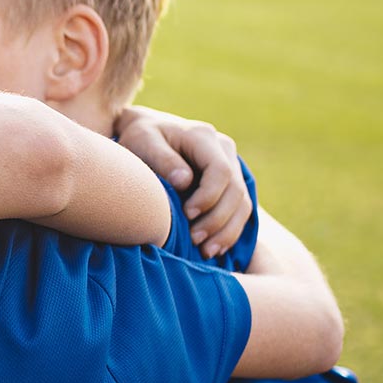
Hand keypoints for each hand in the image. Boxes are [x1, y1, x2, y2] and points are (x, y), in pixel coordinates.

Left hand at [114, 105, 250, 258]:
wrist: (144, 130)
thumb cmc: (139, 137)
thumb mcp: (142, 141)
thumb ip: (163, 159)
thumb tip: (185, 182)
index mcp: (203, 137)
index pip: (221, 170)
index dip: (209, 196)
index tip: (188, 214)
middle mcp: (223, 149)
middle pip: (236, 190)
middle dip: (218, 219)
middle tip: (195, 240)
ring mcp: (231, 164)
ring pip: (243, 202)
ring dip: (228, 231)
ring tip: (207, 252)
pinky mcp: (230, 181)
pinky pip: (239, 208)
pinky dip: (230, 230)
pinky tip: (216, 248)